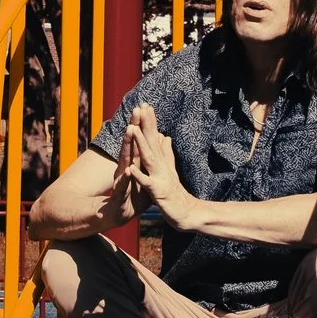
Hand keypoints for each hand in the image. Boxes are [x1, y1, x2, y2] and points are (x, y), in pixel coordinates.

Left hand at [128, 107, 199, 231]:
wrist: (186, 213)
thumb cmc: (175, 193)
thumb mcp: (170, 170)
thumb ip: (166, 153)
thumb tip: (165, 136)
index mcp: (161, 161)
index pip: (155, 137)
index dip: (149, 121)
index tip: (145, 104)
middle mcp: (161, 165)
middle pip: (152, 142)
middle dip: (146, 124)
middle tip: (142, 106)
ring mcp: (159, 177)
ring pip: (148, 158)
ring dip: (141, 143)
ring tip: (133, 129)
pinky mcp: (157, 191)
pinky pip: (146, 183)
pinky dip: (138, 176)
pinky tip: (130, 168)